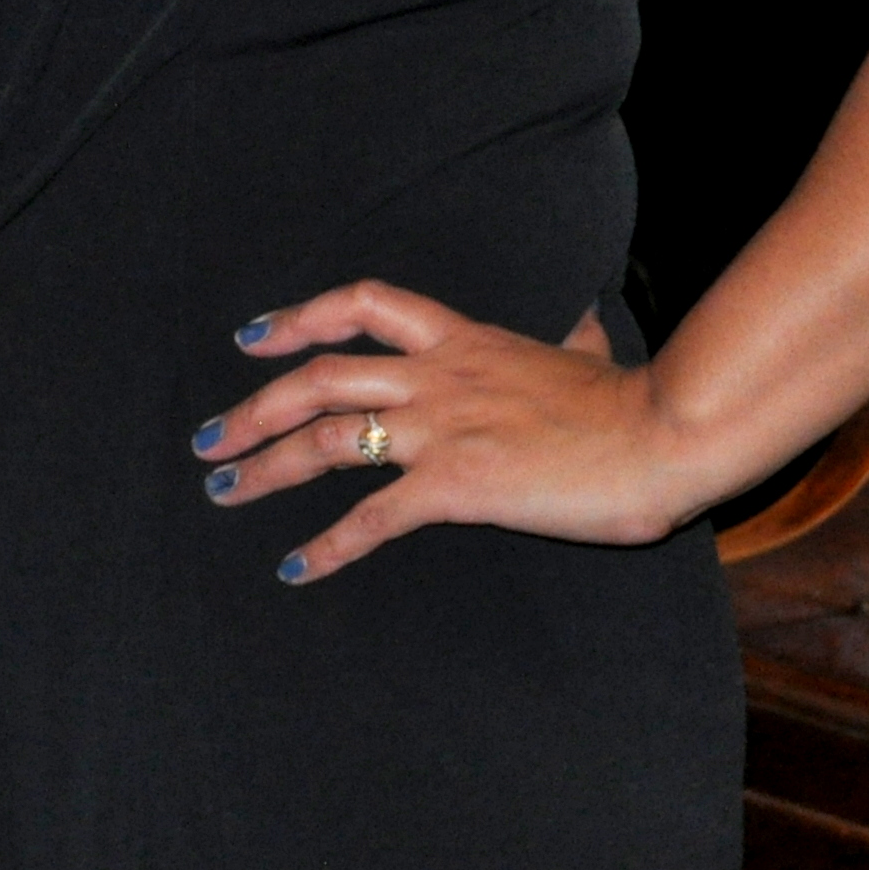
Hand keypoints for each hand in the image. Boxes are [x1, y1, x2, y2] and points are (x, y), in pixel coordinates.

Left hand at [190, 278, 694, 583]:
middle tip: (209, 439)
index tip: (252, 335)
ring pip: (330, 436)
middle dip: (253, 406)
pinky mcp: (458, 485)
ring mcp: (444, 427)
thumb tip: (579, 316)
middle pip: (320, 373)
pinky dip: (326, 544)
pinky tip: (295, 566)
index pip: (366, 303)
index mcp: (464, 337)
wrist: (660, 433)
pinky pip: (373, 516)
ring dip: (266, 466)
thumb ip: (564, 333)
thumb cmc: (627, 401)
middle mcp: (439, 374)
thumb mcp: (582, 348)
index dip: (300, 315)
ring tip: (224, 490)